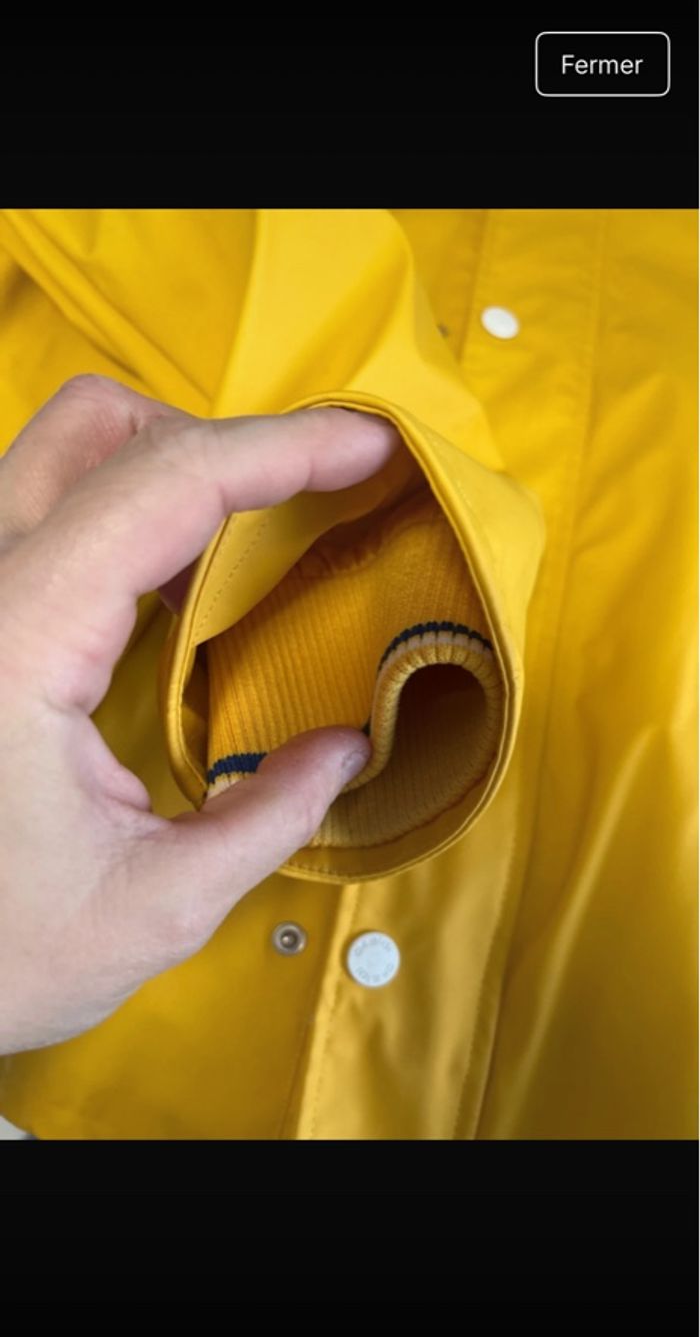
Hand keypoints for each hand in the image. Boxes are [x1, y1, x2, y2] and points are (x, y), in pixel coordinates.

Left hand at [0, 375, 399, 1052]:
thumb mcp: (150, 910)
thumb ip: (266, 820)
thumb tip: (342, 754)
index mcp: (17, 643)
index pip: (164, 486)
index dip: (281, 450)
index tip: (366, 446)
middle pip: (97, 426)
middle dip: (218, 437)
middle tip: (306, 492)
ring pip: (64, 457)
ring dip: (167, 473)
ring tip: (250, 542)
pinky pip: (50, 521)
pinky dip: (128, 524)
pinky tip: (174, 592)